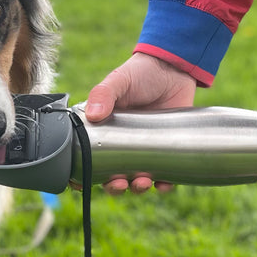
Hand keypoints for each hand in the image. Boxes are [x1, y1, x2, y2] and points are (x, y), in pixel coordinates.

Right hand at [85, 52, 197, 194]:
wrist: (175, 69)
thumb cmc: (141, 73)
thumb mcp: (118, 81)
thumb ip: (103, 94)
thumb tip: (93, 115)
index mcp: (102, 130)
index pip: (87, 158)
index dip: (83, 175)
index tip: (81, 184)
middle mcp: (121, 144)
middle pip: (111, 175)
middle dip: (114, 186)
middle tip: (119, 183)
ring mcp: (144, 148)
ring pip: (137, 179)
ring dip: (137, 188)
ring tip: (142, 182)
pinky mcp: (166, 149)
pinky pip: (164, 174)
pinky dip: (164, 184)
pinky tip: (165, 185)